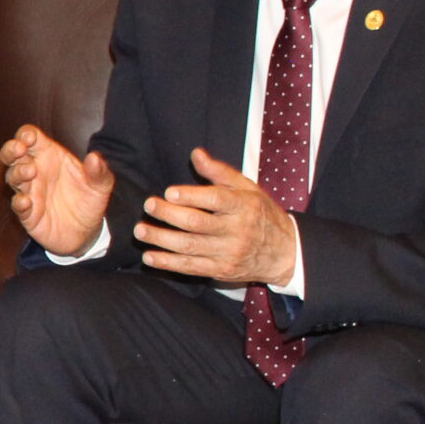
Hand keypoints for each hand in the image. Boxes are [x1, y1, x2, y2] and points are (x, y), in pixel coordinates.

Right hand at [0, 124, 113, 256]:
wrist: (87, 232)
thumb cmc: (89, 200)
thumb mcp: (101, 184)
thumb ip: (98, 171)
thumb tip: (94, 157)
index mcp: (50, 156)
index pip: (32, 138)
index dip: (27, 134)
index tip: (30, 138)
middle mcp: (35, 171)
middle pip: (13, 154)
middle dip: (11, 149)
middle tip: (19, 149)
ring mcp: (29, 192)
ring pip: (12, 177)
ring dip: (17, 172)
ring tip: (30, 172)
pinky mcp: (28, 214)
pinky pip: (18, 206)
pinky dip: (19, 203)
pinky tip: (26, 201)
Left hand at [134, 147, 298, 284]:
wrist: (284, 252)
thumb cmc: (261, 214)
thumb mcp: (248, 188)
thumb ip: (220, 172)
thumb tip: (196, 153)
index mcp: (244, 206)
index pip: (216, 200)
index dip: (191, 196)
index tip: (169, 191)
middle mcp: (237, 230)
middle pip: (197, 223)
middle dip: (169, 214)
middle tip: (148, 205)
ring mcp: (228, 253)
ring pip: (189, 246)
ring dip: (161, 239)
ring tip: (140, 230)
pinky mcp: (221, 270)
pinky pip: (191, 267)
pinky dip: (168, 263)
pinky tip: (149, 257)